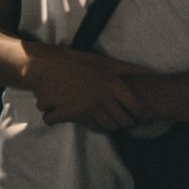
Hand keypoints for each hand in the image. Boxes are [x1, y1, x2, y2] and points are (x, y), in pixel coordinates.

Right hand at [27, 46, 144, 130]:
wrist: (42, 64)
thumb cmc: (73, 61)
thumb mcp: (101, 61)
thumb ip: (124, 68)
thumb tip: (146, 71)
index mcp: (112, 84)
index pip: (135, 107)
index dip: (136, 112)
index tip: (132, 113)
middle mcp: (102, 98)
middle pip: (121, 122)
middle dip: (120, 123)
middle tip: (114, 119)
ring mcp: (86, 108)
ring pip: (104, 127)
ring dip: (102, 126)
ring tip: (95, 118)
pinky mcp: (70, 114)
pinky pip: (81, 127)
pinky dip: (83, 125)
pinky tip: (74, 117)